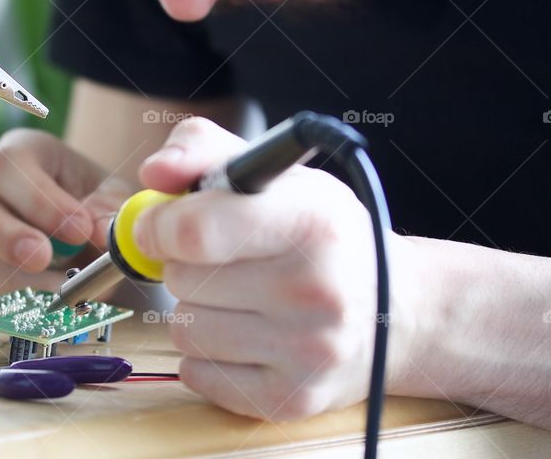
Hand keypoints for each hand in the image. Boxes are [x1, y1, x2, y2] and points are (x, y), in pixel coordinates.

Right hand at [0, 128, 135, 301]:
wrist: (75, 231)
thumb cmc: (90, 203)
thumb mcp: (109, 196)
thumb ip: (109, 211)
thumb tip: (104, 235)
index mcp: (17, 152)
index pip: (9, 166)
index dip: (40, 202)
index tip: (79, 231)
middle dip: (3, 234)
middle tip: (44, 259)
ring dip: (18, 283)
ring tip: (65, 292)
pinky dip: (13, 307)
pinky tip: (47, 303)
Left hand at [135, 117, 411, 420]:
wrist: (398, 313)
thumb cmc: (323, 236)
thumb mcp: (277, 175)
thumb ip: (203, 150)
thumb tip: (152, 174)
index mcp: (310, 219)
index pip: (196, 231)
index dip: (159, 225)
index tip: (158, 225)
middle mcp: (314, 288)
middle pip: (181, 279)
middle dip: (188, 265)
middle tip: (228, 260)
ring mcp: (306, 351)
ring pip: (184, 329)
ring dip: (198, 311)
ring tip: (244, 300)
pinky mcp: (291, 399)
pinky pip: (196, 374)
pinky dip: (208, 356)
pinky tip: (249, 337)